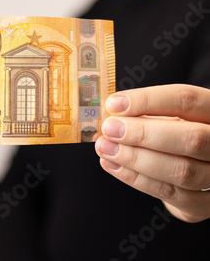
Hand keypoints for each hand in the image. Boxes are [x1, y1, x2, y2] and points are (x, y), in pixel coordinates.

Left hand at [95, 84, 209, 222]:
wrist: (197, 167)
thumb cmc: (177, 134)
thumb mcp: (169, 116)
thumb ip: (145, 113)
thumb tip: (109, 114)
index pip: (187, 100)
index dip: (148, 100)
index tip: (115, 104)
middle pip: (191, 138)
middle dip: (143, 133)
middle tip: (110, 129)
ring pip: (181, 170)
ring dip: (135, 158)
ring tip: (106, 148)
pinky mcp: (206, 204)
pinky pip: (170, 193)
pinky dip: (136, 178)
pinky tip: (114, 165)